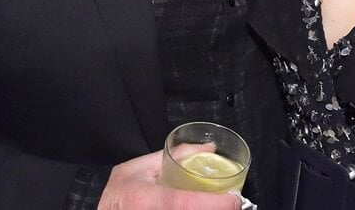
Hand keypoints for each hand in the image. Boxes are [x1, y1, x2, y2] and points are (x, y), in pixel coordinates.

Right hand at [97, 150, 240, 209]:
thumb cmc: (120, 192)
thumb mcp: (142, 166)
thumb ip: (176, 155)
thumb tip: (208, 149)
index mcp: (146, 200)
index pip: (186, 203)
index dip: (214, 204)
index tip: (234, 199)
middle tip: (231, 203)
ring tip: (221, 205)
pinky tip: (206, 207)